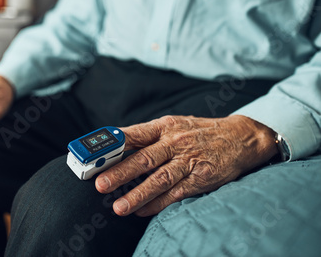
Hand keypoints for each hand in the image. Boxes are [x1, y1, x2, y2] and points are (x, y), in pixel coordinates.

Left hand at [95, 115, 278, 216]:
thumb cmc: (199, 132)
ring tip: (118, 207)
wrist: (241, 138)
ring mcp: (189, 161)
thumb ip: (147, 136)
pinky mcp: (201, 178)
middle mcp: (175, 142)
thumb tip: (116, 148)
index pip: (134, 135)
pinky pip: (176, 193)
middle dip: (120, 173)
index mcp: (164, 127)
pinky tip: (141, 210)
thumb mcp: (173, 125)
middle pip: (144, 159)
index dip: (113, 146)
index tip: (94, 155)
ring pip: (159, 179)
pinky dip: (158, 203)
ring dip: (137, 194)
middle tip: (100, 184)